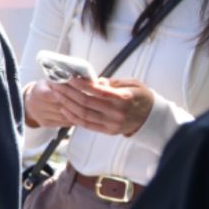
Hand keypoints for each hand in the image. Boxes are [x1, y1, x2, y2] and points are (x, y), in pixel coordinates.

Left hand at [29, 77, 152, 136]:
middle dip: (68, 92)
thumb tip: (94, 81)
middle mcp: (117, 112)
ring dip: (67, 103)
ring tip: (57, 94)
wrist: (151, 117)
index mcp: (124, 98)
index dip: (81, 84)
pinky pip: (86, 124)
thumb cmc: (140, 96)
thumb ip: (113, 82)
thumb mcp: (132, 84)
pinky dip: (72, 116)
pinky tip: (63, 108)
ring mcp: (111, 123)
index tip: (69, 77)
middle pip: (86, 102)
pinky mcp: (107, 131)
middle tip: (56, 83)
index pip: (98, 91)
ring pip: (83, 114)